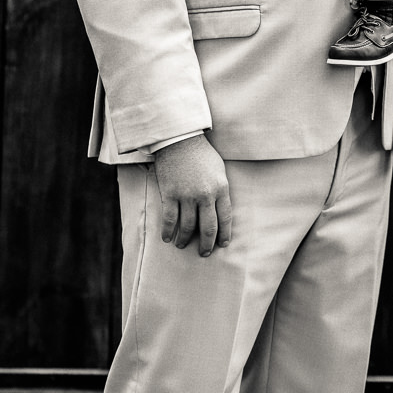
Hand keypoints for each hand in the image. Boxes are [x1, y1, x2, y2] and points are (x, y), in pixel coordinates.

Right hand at [153, 133, 231, 255]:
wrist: (180, 139)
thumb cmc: (201, 153)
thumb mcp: (219, 170)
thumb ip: (220, 190)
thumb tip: (220, 210)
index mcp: (221, 188)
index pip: (225, 218)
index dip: (224, 234)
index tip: (222, 244)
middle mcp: (205, 195)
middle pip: (208, 228)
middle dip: (206, 244)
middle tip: (204, 253)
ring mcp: (187, 195)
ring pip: (188, 227)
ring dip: (185, 239)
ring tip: (182, 244)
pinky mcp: (170, 194)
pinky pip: (170, 219)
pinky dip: (168, 231)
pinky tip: (168, 238)